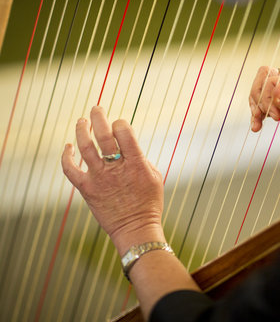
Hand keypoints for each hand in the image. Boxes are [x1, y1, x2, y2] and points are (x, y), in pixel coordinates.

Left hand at [62, 106, 164, 253]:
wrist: (136, 228)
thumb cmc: (149, 202)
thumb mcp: (154, 176)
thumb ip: (140, 158)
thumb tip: (125, 144)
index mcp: (136, 163)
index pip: (124, 132)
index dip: (121, 123)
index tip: (120, 125)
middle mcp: (116, 168)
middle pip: (103, 135)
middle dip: (99, 117)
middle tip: (97, 108)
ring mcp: (99, 178)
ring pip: (84, 147)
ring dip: (82, 130)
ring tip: (82, 121)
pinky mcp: (87, 189)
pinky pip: (71, 169)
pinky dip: (67, 156)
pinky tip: (68, 147)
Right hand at [249, 66, 279, 169]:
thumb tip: (276, 87)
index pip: (272, 79)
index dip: (267, 96)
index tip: (276, 116)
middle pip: (264, 79)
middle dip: (259, 98)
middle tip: (266, 116)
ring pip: (261, 92)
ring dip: (256, 107)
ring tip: (258, 123)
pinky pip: (265, 104)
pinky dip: (258, 114)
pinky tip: (257, 126)